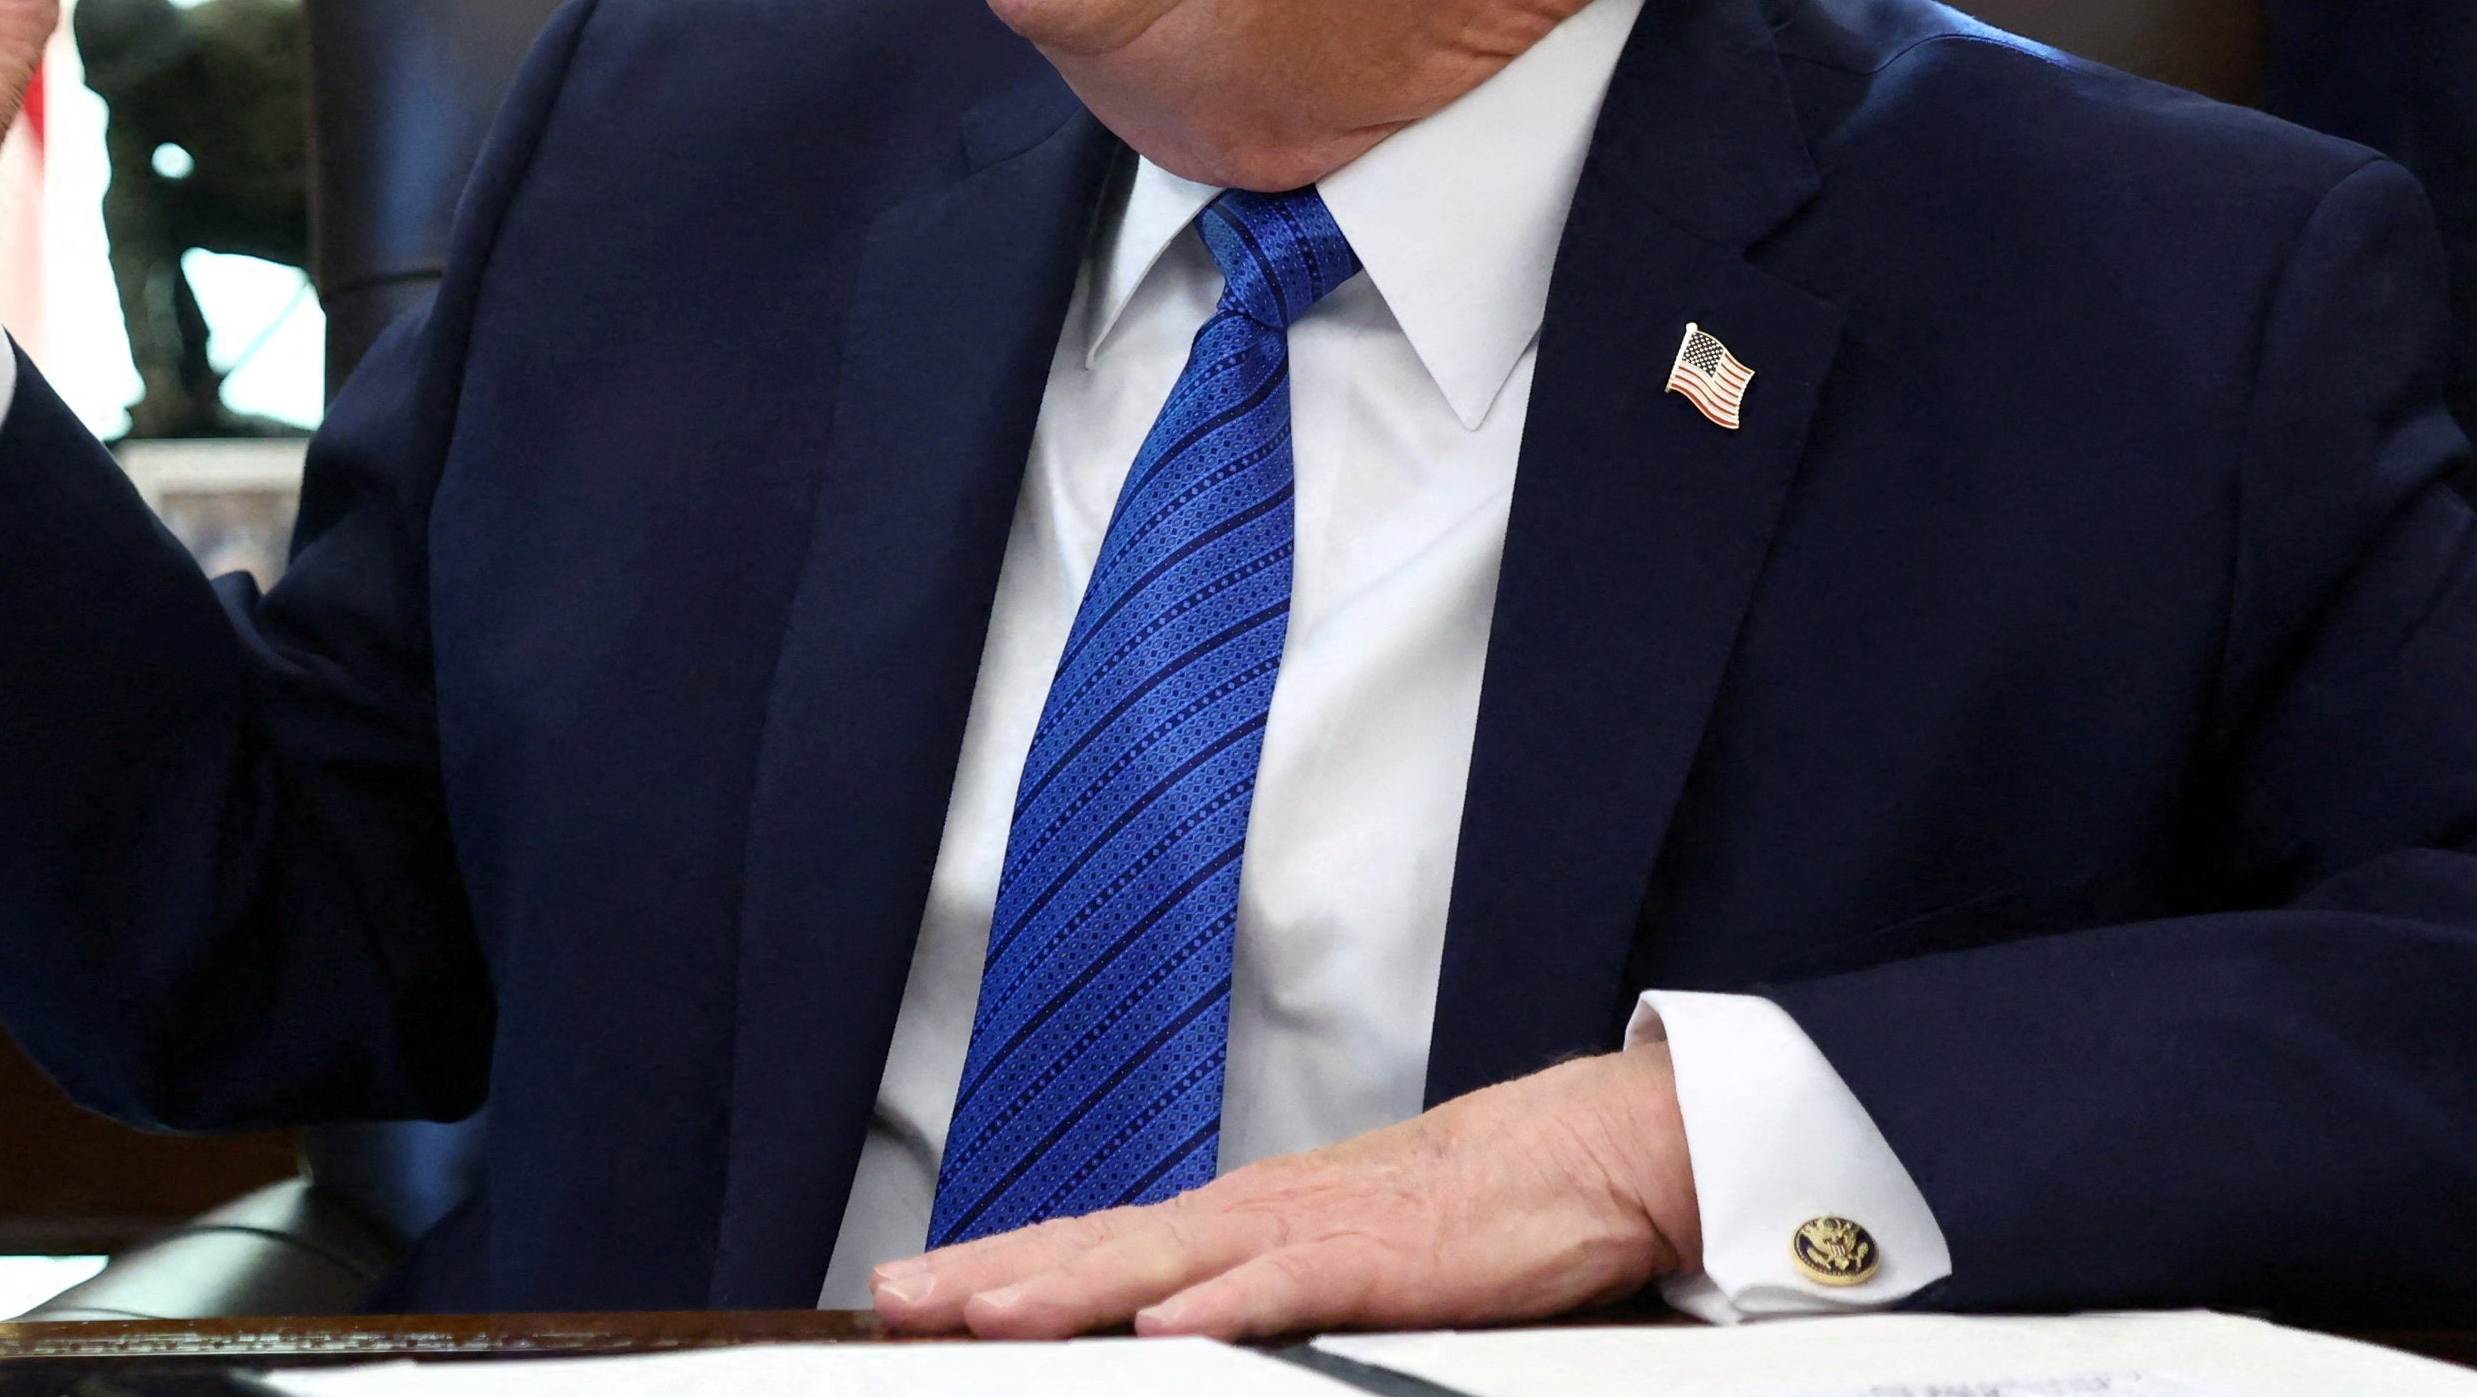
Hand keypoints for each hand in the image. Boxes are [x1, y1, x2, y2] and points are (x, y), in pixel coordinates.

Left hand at [870, 1046, 1702, 1338]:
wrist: (1583, 1150)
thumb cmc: (1467, 1211)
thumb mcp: (1339, 1258)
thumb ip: (1255, 1288)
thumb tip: (1167, 1326)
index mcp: (1238, 1216)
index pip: (1090, 1240)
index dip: (995, 1265)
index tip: (905, 1289)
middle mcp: (1254, 1210)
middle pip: (1097, 1244)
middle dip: (989, 1275)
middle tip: (893, 1301)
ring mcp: (1314, 1226)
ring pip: (1168, 1257)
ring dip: (1069, 1286)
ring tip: (985, 1314)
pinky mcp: (1385, 1254)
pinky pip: (1291, 1283)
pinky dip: (1224, 1303)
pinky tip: (1165, 1326)